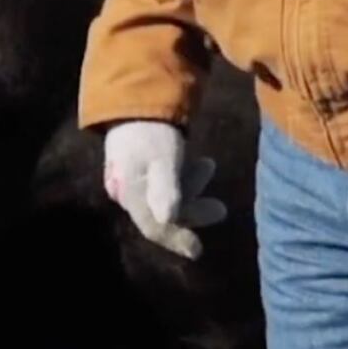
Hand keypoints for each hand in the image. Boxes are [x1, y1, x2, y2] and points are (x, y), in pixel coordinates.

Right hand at [102, 120, 227, 260]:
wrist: (134, 97)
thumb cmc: (151, 129)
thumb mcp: (163, 158)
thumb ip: (166, 188)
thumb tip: (167, 220)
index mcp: (131, 193)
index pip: (155, 227)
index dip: (176, 239)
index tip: (198, 251)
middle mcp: (127, 191)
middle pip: (162, 215)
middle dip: (192, 212)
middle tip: (221, 208)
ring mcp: (132, 180)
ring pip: (165, 198)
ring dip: (191, 189)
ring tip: (210, 166)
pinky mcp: (139, 167)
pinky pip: (163, 184)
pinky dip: (183, 179)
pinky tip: (198, 163)